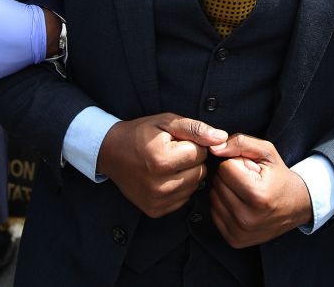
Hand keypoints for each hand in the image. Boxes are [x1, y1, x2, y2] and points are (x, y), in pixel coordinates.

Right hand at [97, 113, 226, 217]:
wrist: (111, 153)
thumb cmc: (141, 134)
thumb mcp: (166, 122)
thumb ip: (196, 129)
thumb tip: (222, 138)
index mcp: (161, 160)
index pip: (201, 153)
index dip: (193, 144)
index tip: (177, 141)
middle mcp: (159, 185)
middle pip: (200, 172)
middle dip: (192, 160)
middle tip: (173, 152)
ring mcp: (157, 200)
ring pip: (194, 187)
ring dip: (188, 175)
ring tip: (169, 164)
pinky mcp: (155, 210)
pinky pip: (184, 199)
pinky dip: (179, 187)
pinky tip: (165, 177)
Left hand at [209, 134, 312, 247]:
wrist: (297, 206)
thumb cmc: (280, 177)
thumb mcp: (267, 152)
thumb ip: (240, 142)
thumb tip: (214, 148)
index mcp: (257, 195)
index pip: (225, 168)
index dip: (237, 163)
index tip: (251, 170)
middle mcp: (247, 218)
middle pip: (218, 183)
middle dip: (230, 177)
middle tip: (250, 181)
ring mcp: (240, 232)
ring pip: (213, 197)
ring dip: (226, 191)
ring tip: (246, 192)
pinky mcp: (235, 240)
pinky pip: (215, 213)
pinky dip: (225, 205)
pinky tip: (241, 204)